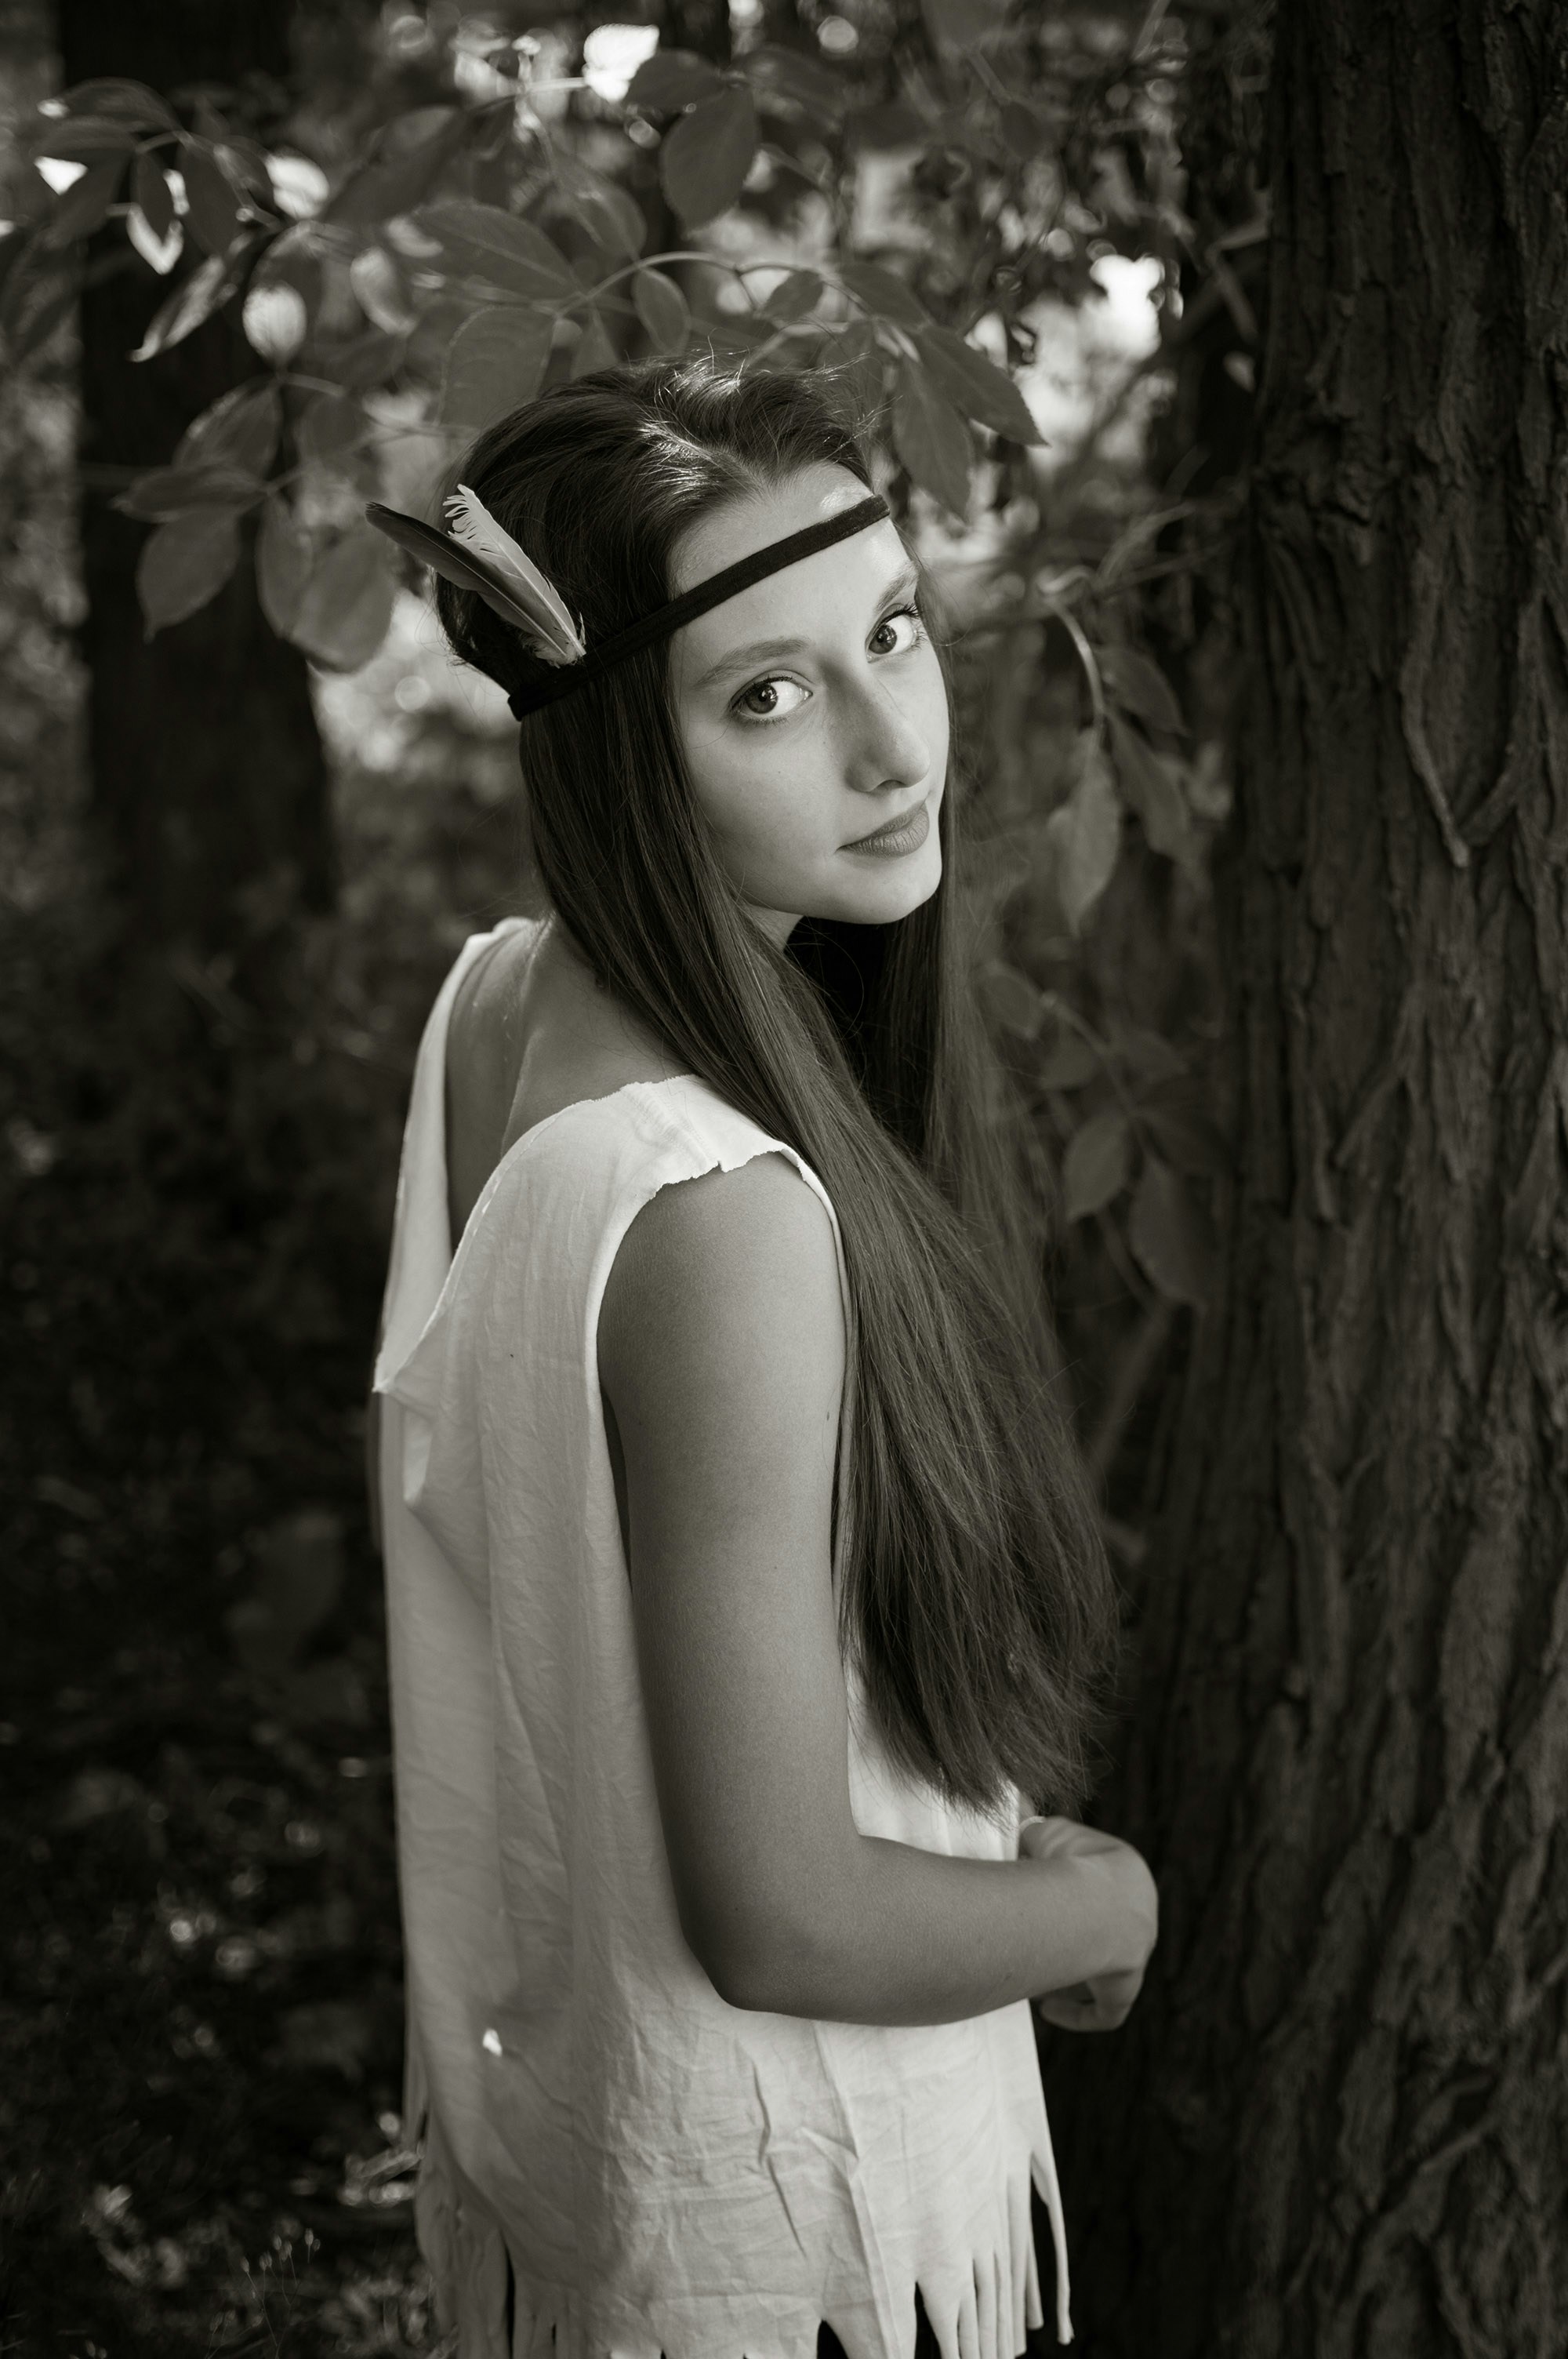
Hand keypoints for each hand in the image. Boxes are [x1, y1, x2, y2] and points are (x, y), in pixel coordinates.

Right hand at [1017, 1814, 1156, 2033]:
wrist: (1090, 1903)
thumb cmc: (1066, 1863)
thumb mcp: (1045, 1833)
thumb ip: (1032, 1834)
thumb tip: (1016, 1829)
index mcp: (1128, 1874)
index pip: (1100, 1883)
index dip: (1066, 1890)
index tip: (1039, 1896)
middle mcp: (1140, 1916)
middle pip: (1101, 1929)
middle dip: (1069, 1934)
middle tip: (1036, 1937)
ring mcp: (1135, 1954)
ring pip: (1104, 1968)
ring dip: (1072, 1972)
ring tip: (1036, 1972)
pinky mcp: (1124, 1988)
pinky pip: (1106, 2010)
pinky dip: (1078, 2014)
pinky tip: (1048, 2008)